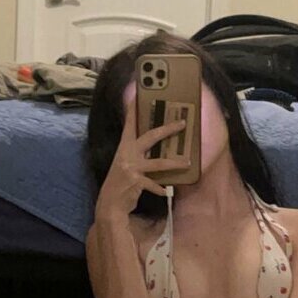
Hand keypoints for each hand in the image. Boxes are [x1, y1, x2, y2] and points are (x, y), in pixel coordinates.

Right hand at [95, 94, 189, 218]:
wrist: (109, 203)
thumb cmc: (121, 182)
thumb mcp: (125, 163)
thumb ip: (137, 153)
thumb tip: (154, 144)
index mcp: (124, 146)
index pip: (130, 123)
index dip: (134, 109)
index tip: (139, 93)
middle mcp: (127, 154)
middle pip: (150, 137)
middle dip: (167, 129)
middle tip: (182, 123)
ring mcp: (130, 167)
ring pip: (158, 163)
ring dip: (174, 163)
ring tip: (188, 162)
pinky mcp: (135, 182)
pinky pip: (153, 184)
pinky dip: (161, 188)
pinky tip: (167, 192)